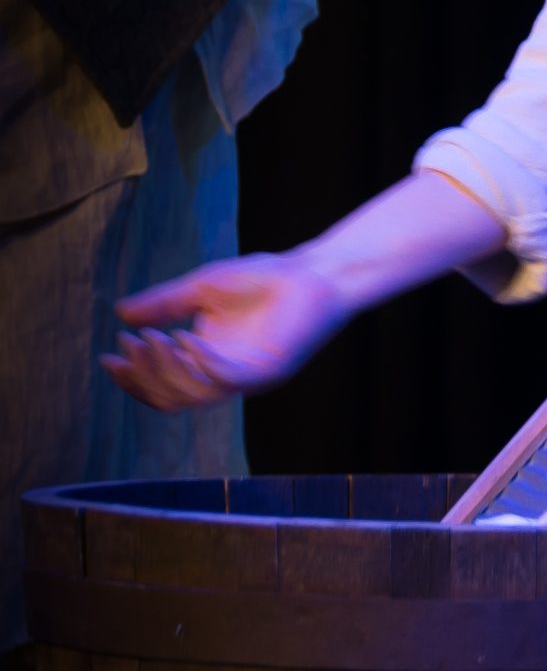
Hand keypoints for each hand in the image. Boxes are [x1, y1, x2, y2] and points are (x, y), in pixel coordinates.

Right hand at [102, 252, 347, 410]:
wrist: (313, 272)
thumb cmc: (264, 278)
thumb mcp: (202, 288)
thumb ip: (165, 303)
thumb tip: (121, 312)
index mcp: (208, 362)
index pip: (162, 387)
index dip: (133, 378)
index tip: (108, 357)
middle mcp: (224, 377)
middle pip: (170, 397)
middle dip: (143, 375)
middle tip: (127, 344)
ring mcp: (247, 378)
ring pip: (192, 395)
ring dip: (165, 370)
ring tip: (152, 337)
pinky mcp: (268, 371)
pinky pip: (225, 380)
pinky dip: (200, 363)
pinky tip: (185, 338)